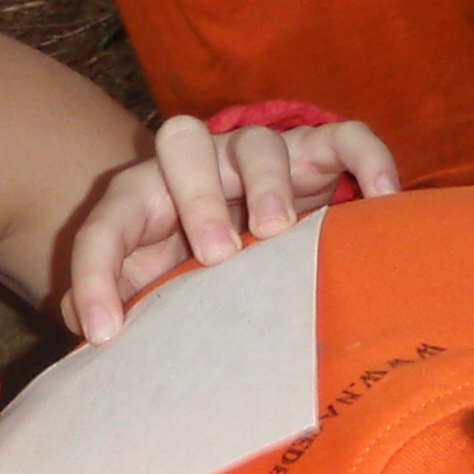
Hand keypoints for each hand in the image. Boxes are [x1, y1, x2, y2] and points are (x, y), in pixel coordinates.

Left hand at [65, 115, 397, 341]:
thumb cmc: (194, 267)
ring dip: (266, 183)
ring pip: (259, 142)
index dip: (94, 278)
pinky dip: (366, 160)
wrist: (260, 226)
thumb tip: (91, 334)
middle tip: (217, 256)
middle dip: (196, 197)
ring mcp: (258, 154)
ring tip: (276, 232)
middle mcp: (196, 165)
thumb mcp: (156, 285)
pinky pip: (346, 138)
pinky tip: (382, 200)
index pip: (104, 226)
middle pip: (180, 143)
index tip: (105, 333)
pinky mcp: (319, 152)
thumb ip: (122, 303)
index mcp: (143, 199)